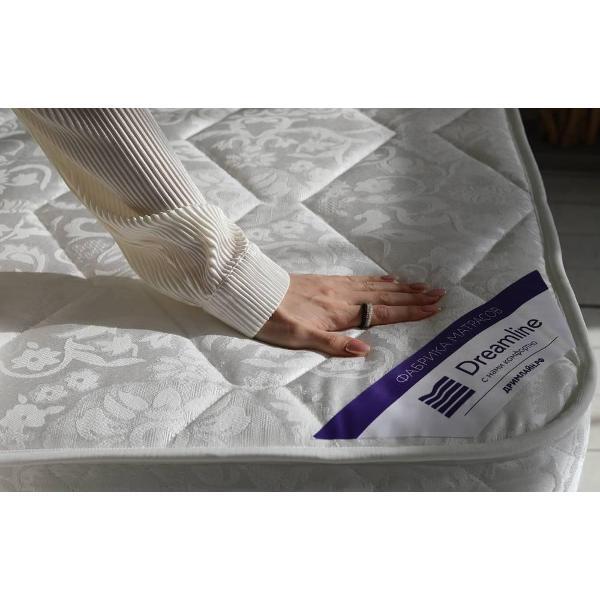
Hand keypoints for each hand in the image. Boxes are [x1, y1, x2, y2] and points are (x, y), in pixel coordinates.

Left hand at [255, 274, 444, 356]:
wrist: (254, 294)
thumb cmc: (275, 320)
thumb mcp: (300, 338)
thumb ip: (333, 344)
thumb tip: (365, 350)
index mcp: (340, 311)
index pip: (382, 312)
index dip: (409, 311)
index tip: (433, 308)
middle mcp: (343, 295)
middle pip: (385, 295)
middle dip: (413, 296)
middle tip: (438, 293)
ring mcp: (336, 286)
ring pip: (375, 285)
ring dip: (400, 286)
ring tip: (421, 285)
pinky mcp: (327, 280)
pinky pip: (361, 278)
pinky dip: (378, 278)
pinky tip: (385, 277)